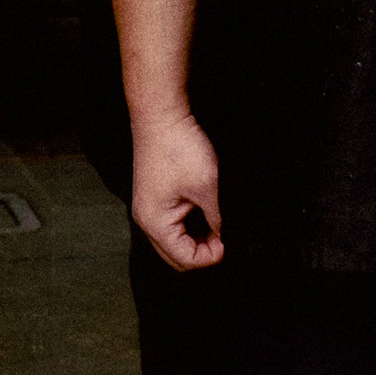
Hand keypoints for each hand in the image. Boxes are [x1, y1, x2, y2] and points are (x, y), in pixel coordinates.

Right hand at [131, 112, 224, 270]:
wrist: (161, 115)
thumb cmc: (179, 147)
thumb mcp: (207, 187)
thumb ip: (217, 220)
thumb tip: (226, 239)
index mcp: (155, 223)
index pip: (185, 259)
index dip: (211, 256)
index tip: (230, 241)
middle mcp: (146, 220)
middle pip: (176, 256)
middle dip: (202, 252)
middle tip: (225, 238)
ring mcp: (148, 209)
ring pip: (173, 242)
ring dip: (196, 240)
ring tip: (217, 227)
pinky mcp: (154, 198)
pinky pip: (171, 226)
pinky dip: (189, 227)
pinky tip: (205, 215)